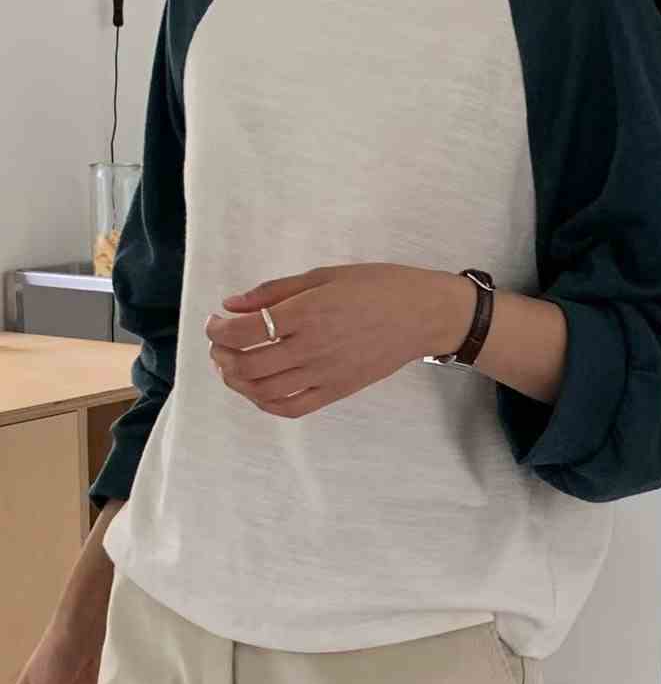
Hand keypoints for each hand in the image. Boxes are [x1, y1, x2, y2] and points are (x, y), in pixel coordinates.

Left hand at [206, 264, 474, 418]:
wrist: (422, 315)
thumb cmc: (377, 287)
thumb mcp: (324, 275)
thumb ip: (275, 291)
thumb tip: (233, 304)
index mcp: (307, 313)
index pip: (245, 330)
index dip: (219, 329)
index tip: (215, 321)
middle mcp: (312, 347)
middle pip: (248, 365)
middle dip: (222, 355)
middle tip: (220, 343)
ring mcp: (325, 374)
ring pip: (264, 391)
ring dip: (238, 381)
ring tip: (233, 366)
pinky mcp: (337, 390)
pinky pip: (292, 407)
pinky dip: (266, 403)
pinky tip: (258, 390)